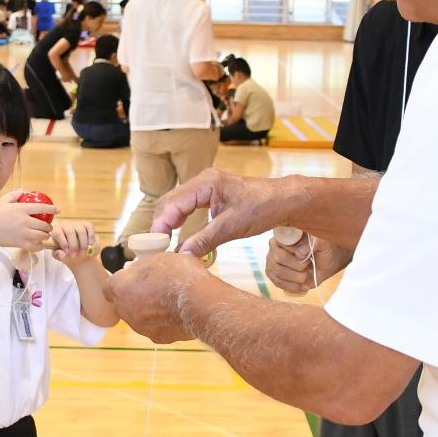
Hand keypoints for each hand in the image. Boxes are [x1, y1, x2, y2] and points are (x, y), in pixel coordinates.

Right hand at [0, 197, 57, 252]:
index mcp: (21, 209)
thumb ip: (14, 195)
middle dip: (49, 226)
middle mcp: (24, 221)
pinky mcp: (19, 243)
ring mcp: (23, 233)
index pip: (42, 208)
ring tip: (44, 235)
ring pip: (42, 236)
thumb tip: (24, 190)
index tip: (58, 210)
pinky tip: (39, 244)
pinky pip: (35, 246)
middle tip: (48, 226)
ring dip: (45, 235)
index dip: (52, 209)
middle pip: (44, 224)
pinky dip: (39, 246)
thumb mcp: (2, 201)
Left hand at [49, 219, 98, 261]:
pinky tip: (90, 244)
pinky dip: (91, 236)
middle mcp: (66, 225)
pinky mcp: (86, 224)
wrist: (77, 253)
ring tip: (83, 254)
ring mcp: (76, 224)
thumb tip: (62, 254)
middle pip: (70, 232)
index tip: (67, 253)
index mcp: (56, 231)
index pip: (58, 234)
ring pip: (81, 231)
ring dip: (83, 244)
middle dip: (73, 245)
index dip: (63, 243)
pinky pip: (89, 227)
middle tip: (75, 256)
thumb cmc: (65, 253)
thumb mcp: (59, 256)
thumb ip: (58, 255)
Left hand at [108, 250, 207, 343]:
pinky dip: (163, 323)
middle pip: (123, 304)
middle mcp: (124, 310)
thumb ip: (142, 268)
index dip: (120, 283)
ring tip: (168, 302)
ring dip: (148, 311)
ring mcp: (140, 327)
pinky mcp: (157, 338)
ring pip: (138, 318)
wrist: (198, 301)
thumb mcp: (157, 259)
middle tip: (152, 289)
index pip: (108, 287)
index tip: (131, 280)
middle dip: (133, 297)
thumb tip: (139, 271)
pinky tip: (177, 314)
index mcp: (120, 288)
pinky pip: (156, 328)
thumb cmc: (177, 274)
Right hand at [152, 169, 286, 257]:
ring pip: (175, 203)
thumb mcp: (232, 228)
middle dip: (160, 223)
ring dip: (167, 222)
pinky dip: (177, 219)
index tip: (155, 244)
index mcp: (206, 183)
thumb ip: (204, 240)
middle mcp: (201, 181)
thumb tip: (181, 255)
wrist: (282, 200)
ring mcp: (204, 186)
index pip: (173, 204)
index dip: (160, 224)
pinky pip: (185, 205)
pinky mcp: (208, 194)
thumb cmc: (262, 208)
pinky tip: (175, 233)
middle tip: (155, 247)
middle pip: (169, 201)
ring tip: (162, 243)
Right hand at [265, 232, 346, 295]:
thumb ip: (313, 243)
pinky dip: (291, 286)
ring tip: (306, 275)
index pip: (282, 241)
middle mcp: (275, 244)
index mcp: (286, 232)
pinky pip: (277, 282)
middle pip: (279, 257)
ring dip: (296, 277)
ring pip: (278, 271)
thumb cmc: (323, 250)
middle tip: (308, 266)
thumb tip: (299, 253)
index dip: (295, 251)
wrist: (325, 263)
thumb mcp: (323, 244)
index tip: (307, 256)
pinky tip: (301, 285)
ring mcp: (271, 259)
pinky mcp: (272, 273)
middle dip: (298, 266)